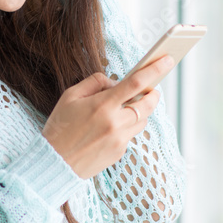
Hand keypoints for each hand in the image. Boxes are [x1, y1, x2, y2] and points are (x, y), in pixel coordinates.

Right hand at [42, 54, 174, 178]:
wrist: (54, 163)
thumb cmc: (59, 127)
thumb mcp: (70, 96)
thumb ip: (95, 83)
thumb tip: (115, 82)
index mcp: (103, 105)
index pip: (136, 83)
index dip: (155, 70)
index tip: (167, 60)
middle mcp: (115, 123)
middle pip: (148, 103)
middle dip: (152, 93)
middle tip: (150, 89)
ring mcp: (120, 139)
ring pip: (142, 120)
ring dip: (139, 111)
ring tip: (124, 108)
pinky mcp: (120, 152)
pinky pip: (131, 134)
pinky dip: (126, 127)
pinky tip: (109, 128)